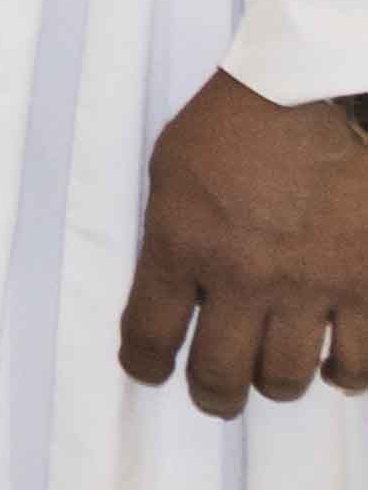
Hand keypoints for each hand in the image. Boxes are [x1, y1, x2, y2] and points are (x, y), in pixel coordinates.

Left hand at [121, 71, 367, 412]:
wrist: (321, 95)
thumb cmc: (238, 122)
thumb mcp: (172, 170)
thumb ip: (172, 234)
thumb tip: (175, 286)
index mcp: (183, 245)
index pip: (151, 334)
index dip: (144, 364)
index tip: (148, 370)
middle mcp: (245, 278)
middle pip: (222, 375)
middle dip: (212, 394)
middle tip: (215, 395)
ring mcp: (313, 286)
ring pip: (289, 377)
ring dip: (276, 382)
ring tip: (274, 373)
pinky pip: (361, 360)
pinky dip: (347, 371)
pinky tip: (337, 363)